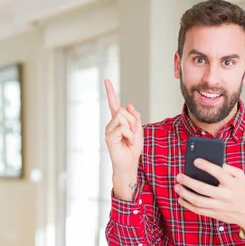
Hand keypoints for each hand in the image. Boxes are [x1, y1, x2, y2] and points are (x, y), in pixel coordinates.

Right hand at [104, 79, 143, 199]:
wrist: (129, 164)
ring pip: (123, 118)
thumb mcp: (138, 131)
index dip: (110, 92)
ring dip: (131, 128)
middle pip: (123, 111)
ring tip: (129, 139)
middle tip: (133, 134)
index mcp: (117, 121)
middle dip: (133, 121)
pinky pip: (123, 127)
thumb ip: (135, 118)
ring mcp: (109, 130)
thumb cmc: (132, 149)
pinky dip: (129, 134)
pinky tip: (126, 142)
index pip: (113, 104)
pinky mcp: (109, 136)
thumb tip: (129, 105)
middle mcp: (111, 124)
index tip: (106, 81)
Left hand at [174, 159, 244, 231]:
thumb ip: (229, 168)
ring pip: (198, 201)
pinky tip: (181, 198)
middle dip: (189, 181)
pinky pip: (198, 210)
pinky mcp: (215, 214)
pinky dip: (187, 205)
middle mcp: (225, 195)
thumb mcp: (241, 177)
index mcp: (232, 184)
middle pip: (203, 188)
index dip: (206, 166)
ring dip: (185, 194)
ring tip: (177, 186)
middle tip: (179, 176)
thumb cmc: (243, 191)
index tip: (195, 161)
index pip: (218, 173)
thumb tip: (214, 162)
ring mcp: (219, 206)